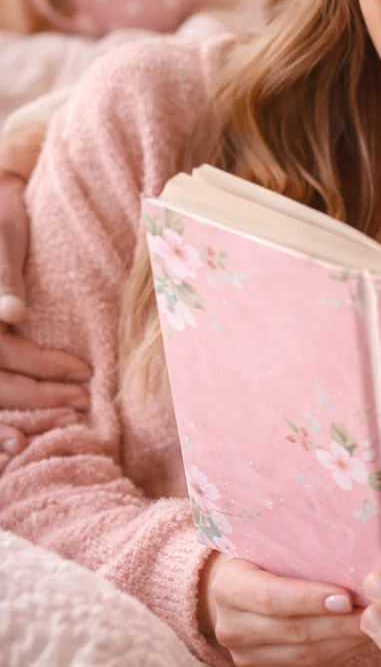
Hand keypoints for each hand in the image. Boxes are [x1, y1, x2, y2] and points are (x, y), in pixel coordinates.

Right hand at [0, 171, 91, 470]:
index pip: (6, 354)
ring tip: (43, 433)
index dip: (45, 367)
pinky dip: (0, 423)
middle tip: (82, 400)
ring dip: (13, 420)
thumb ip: (3, 280)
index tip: (86, 371)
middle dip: (39, 398)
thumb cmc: (0, 224)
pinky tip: (13, 443)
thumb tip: (11, 315)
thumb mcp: (3, 244)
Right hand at [198, 551, 371, 666]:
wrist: (238, 592)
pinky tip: (364, 637)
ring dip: (346, 640)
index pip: (271, 598)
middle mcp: (231, 628)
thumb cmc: (264, 557)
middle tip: (378, 611)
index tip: (348, 596)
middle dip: (340, 622)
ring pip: (305, 655)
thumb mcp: (270, 546)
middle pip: (293, 630)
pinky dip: (341, 653)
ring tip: (379, 623)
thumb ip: (301, 551)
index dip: (310, 599)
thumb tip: (357, 553)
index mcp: (228, 588)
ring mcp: (245, 656)